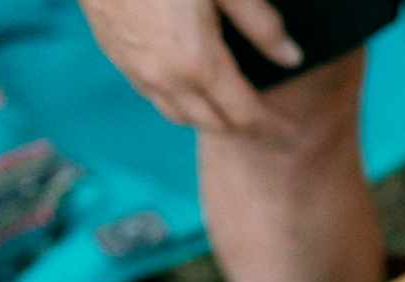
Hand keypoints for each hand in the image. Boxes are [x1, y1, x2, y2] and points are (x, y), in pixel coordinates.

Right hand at [79, 0, 302, 137]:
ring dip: (208, 118)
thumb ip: (261, 25)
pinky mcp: (113, 55)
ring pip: (178, 116)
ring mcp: (134, 70)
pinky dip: (178, 102)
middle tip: (267, 126)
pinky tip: (190, 86)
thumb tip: (291, 57)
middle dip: (243, 129)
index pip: (244, 115)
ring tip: (232, 110)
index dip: (270, 127)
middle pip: (212, 124)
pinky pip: (153, 96)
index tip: (290, 134)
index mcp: (198, 65)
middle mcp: (165, 79)